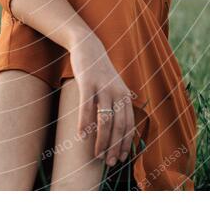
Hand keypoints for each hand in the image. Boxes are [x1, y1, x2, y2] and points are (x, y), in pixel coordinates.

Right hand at [69, 32, 136, 166]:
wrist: (87, 46)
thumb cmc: (99, 70)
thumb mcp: (113, 85)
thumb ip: (118, 100)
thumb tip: (121, 119)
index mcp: (125, 95)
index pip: (129, 125)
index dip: (125, 143)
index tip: (120, 158)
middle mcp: (117, 92)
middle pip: (119, 126)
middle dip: (114, 147)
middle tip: (108, 162)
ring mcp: (103, 87)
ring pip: (104, 120)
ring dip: (101, 140)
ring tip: (96, 154)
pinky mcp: (87, 82)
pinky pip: (86, 107)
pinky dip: (84, 124)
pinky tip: (81, 136)